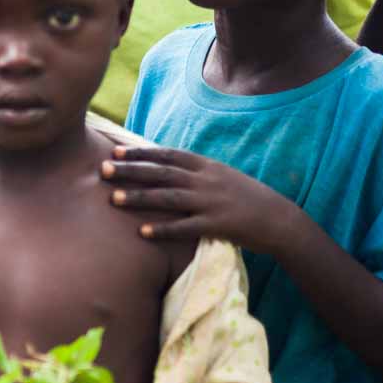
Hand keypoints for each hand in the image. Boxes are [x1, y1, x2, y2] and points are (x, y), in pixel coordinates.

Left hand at [101, 144, 307, 254]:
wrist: (279, 219)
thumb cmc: (246, 198)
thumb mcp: (222, 177)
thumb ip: (196, 172)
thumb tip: (167, 167)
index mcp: (206, 165)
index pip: (167, 154)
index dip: (140, 152)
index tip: (116, 150)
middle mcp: (205, 180)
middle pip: (161, 172)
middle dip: (130, 170)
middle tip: (103, 168)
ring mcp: (211, 202)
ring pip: (168, 197)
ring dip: (139, 198)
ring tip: (113, 199)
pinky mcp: (217, 224)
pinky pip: (185, 227)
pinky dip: (163, 229)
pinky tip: (143, 232)